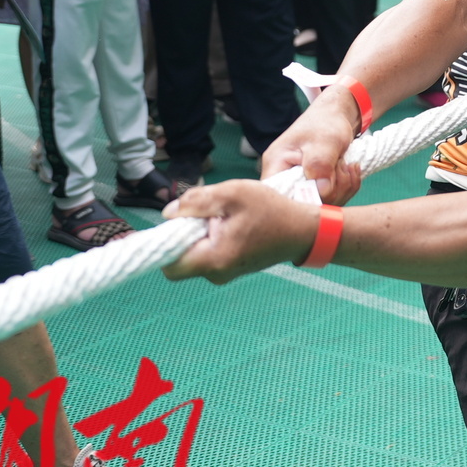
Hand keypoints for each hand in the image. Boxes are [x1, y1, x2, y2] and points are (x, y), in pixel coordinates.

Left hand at [161, 180, 319, 284]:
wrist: (304, 231)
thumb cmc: (271, 211)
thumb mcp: (233, 193)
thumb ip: (196, 201)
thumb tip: (169, 213)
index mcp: (214, 259)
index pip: (169, 265)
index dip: (162, 246)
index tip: (170, 225)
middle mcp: (217, 273)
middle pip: (180, 259)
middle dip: (183, 235)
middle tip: (204, 213)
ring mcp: (225, 273)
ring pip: (195, 254)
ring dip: (199, 234)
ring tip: (223, 215)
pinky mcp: (232, 267)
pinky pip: (209, 254)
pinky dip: (211, 238)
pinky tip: (230, 222)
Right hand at [261, 91, 363, 204]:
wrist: (336, 117)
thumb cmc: (325, 123)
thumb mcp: (325, 140)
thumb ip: (320, 163)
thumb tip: (322, 190)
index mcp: (276, 166)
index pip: (279, 196)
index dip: (302, 200)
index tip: (325, 187)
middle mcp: (285, 180)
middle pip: (304, 205)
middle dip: (331, 191)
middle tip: (342, 167)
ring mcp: (302, 186)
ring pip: (322, 204)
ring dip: (342, 188)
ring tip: (347, 165)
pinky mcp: (316, 189)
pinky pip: (333, 200)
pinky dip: (347, 188)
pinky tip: (350, 170)